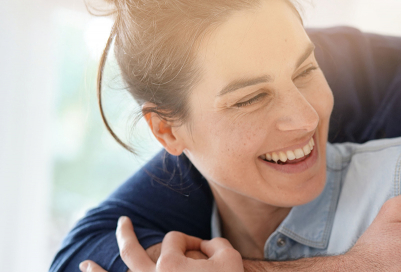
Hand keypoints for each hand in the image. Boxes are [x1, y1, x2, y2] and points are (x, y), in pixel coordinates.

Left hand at [78, 217, 242, 271]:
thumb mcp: (230, 259)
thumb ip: (217, 244)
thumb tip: (208, 243)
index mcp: (170, 262)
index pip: (174, 239)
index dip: (191, 240)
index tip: (206, 251)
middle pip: (131, 251)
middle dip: (125, 235)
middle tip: (122, 222)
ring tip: (84, 264)